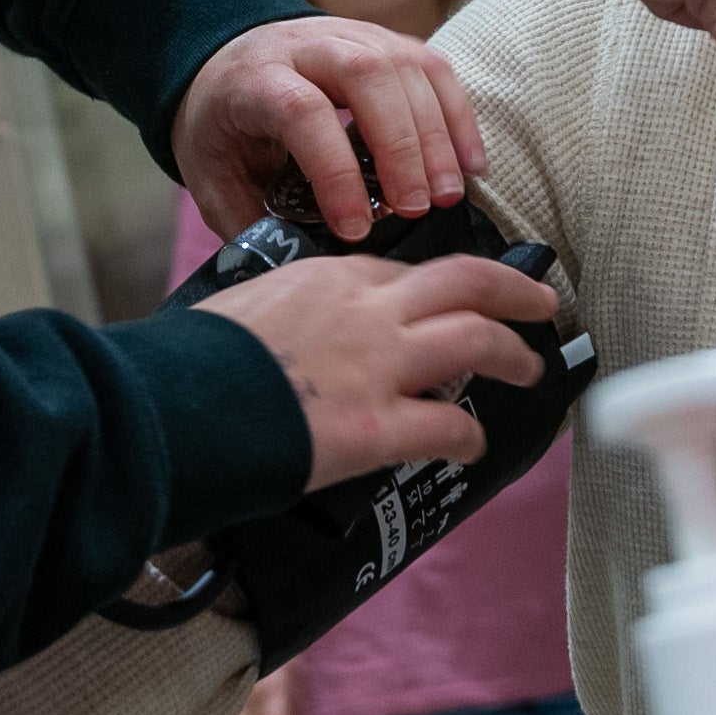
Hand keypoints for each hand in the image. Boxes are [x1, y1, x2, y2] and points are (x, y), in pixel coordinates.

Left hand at [176, 14, 481, 240]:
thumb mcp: (210, 174)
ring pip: (406, 66)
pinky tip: (469, 166)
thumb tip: (301, 265)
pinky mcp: (387, 41)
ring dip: (436, 135)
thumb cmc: (223, 125)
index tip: (356, 227)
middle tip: (416, 209)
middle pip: (365, 75)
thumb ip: (249, 219)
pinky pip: (434, 68)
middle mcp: (306, 46)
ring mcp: (352, 35)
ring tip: (447, 196)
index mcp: (254, 80)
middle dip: (400, 146)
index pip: (302, 112)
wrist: (226, 57)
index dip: (334, 170)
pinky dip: (458, 116)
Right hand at [199, 251, 563, 488]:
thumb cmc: (193, 363)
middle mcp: (365, 309)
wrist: (175, 405)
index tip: (456, 294)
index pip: (403, 268)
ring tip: (530, 370)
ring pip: (477, 340)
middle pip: (465, 282)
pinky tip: (472, 446)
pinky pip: (448, 424)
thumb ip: (283, 316)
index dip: (441, 283)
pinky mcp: (378, 425)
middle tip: (541, 303)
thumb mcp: (243, 310)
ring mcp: (377, 365)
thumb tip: (288, 341)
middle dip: (513, 291)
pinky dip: (468, 435)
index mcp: (328, 276)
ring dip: (514, 355)